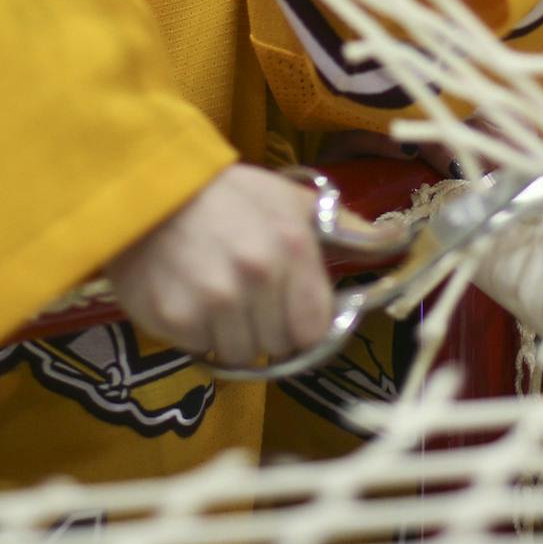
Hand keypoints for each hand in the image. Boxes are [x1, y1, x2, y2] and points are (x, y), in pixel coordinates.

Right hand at [105, 164, 334, 366]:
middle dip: (265, 327)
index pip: (314, 329)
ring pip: (240, 354)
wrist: (146, 189)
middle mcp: (257, 277)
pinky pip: (200, 350)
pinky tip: (189, 298)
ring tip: (214, 295)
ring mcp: (214, 301)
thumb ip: (344, 226)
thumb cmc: (224, 195)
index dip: (300, 323)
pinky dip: (196, 333)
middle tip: (243, 295)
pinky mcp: (175, 318)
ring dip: (230, 333)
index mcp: (292, 249)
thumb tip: (397, 238)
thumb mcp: (288, 200)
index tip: (285, 309)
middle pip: (278, 345)